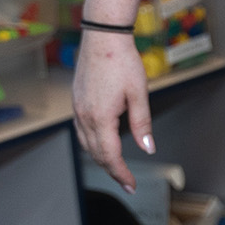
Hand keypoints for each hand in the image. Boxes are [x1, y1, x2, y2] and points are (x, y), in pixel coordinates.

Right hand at [71, 29, 153, 191]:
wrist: (103, 38)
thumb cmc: (123, 62)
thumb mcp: (139, 93)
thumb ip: (142, 123)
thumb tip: (148, 148)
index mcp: (101, 118)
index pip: (110, 156)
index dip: (121, 173)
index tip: (131, 186)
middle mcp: (85, 117)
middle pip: (96, 153)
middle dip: (112, 170)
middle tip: (127, 182)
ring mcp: (78, 110)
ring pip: (86, 144)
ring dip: (101, 158)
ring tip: (116, 167)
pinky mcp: (77, 102)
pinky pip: (82, 131)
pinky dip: (92, 143)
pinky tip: (102, 143)